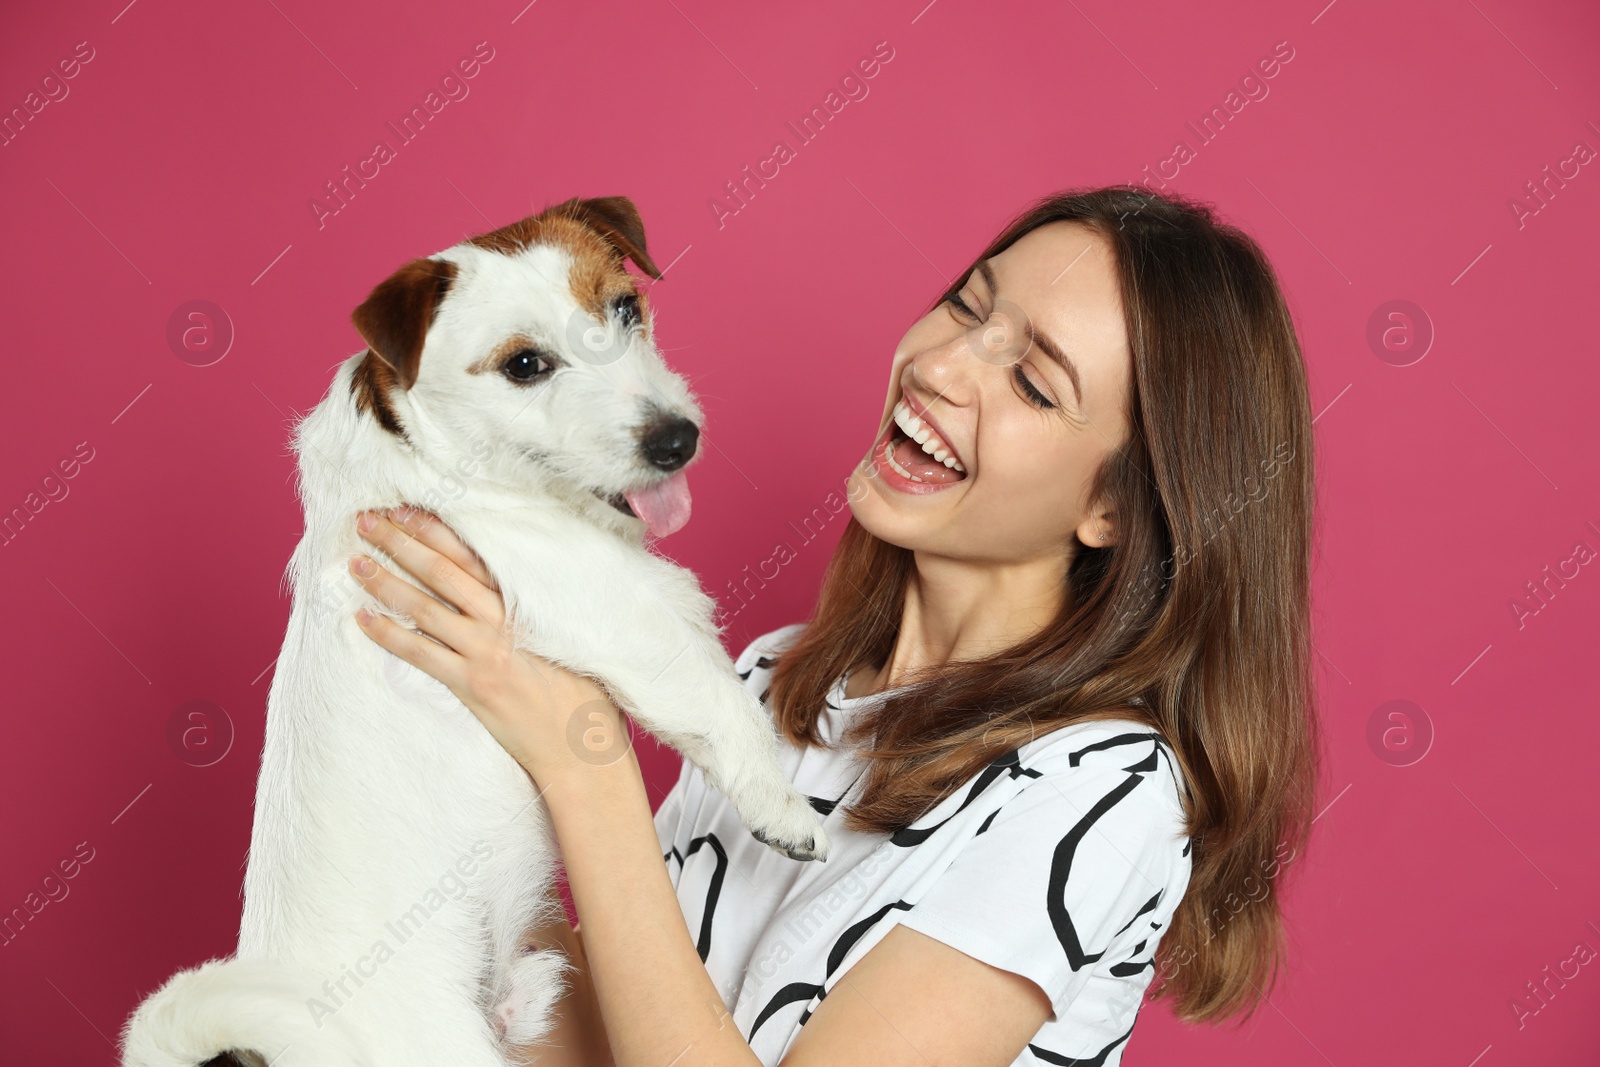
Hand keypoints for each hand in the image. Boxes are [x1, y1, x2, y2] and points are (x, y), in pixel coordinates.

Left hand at [347, 506, 622, 788]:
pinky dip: (389, 635)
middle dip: (402, 543)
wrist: (584, 744)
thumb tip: (511, 587)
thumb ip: (537, 609)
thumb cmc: (585, 691)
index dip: (435, 530)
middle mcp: (502, 621)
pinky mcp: (472, 685)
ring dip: (386, 582)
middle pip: (442, 571)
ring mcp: (485, 652)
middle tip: (368, 521)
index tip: (407, 510)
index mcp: (526, 603)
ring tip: (356, 562)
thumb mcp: (569, 634)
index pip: (473, 555)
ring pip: (425, 607)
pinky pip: (421, 654)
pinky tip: (363, 619)